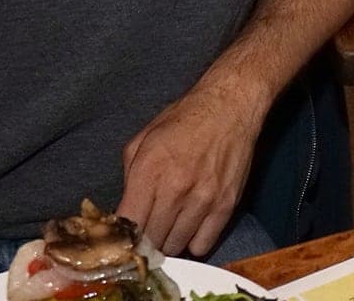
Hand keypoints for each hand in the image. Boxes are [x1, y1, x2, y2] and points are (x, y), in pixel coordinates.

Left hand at [117, 78, 269, 258]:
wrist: (230, 106)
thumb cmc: (185, 119)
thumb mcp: (143, 139)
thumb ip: (130, 177)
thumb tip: (126, 210)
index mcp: (149, 171)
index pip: (128, 225)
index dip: (123, 236)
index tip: (125, 235)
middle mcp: (175, 189)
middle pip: (151, 241)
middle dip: (145, 240)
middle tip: (148, 229)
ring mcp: (203, 200)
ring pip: (176, 247)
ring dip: (169, 240)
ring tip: (171, 224)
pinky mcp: (226, 206)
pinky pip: (203, 245)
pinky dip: (194, 241)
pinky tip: (191, 225)